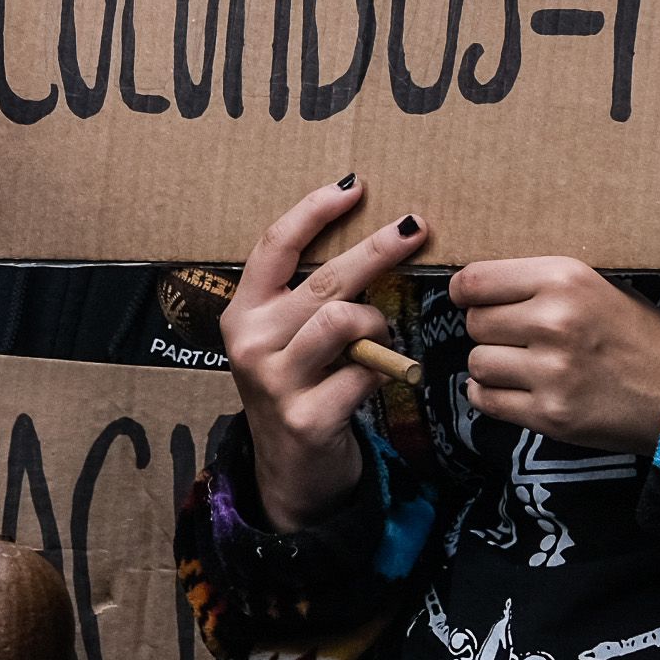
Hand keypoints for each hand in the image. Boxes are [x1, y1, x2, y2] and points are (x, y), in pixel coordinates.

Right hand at [221, 176, 429, 531]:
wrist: (291, 473)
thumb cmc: (301, 389)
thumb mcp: (288, 339)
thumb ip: (312, 298)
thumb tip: (377, 240)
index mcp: (243, 313)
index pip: (274, 246)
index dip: (314, 210)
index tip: (354, 186)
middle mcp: (250, 342)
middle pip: (325, 279)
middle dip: (378, 249)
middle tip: (416, 227)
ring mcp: (274, 381)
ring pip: (347, 320)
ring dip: (378, 327)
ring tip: (379, 344)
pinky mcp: (305, 417)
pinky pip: (365, 373)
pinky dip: (383, 374)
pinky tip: (374, 383)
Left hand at [450, 256, 659, 455]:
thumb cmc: (641, 337)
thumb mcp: (599, 287)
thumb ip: (544, 284)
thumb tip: (483, 287)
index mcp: (565, 278)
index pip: (476, 280)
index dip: (466, 292)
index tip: (470, 299)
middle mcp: (554, 321)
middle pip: (475, 322)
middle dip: (489, 330)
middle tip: (515, 337)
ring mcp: (551, 371)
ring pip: (477, 362)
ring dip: (492, 365)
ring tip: (522, 366)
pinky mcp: (550, 414)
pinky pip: (487, 401)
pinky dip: (491, 396)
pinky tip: (514, 390)